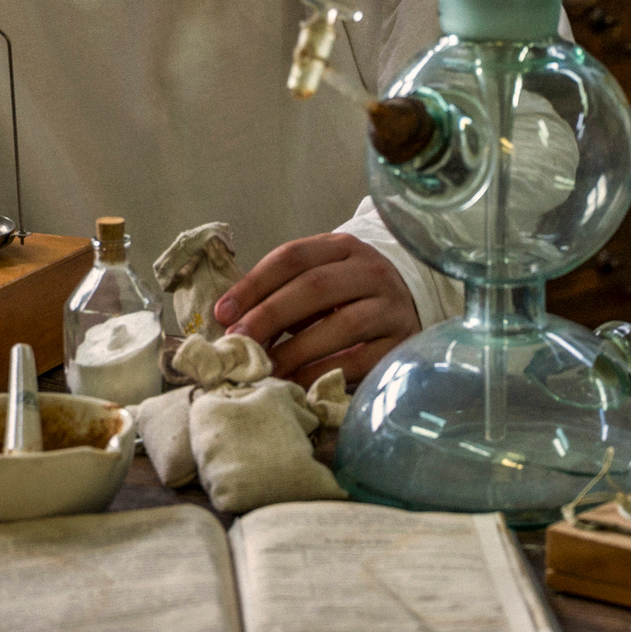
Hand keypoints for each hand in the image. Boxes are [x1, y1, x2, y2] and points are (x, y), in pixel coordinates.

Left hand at [215, 233, 419, 386]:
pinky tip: (298, 384)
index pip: (293, 257)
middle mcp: (372, 271)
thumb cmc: (347, 296)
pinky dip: (325, 372)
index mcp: (344, 247)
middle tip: (238, 341)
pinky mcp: (402, 344)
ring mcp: (391, 308)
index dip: (254, 284)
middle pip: (316, 286)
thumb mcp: (320, 279)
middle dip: (270, 315)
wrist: (408, 307)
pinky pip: (361, 360)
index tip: (222, 313)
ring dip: (296, 349)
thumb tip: (230, 321)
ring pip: (343, 324)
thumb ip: (281, 292)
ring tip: (264, 368)